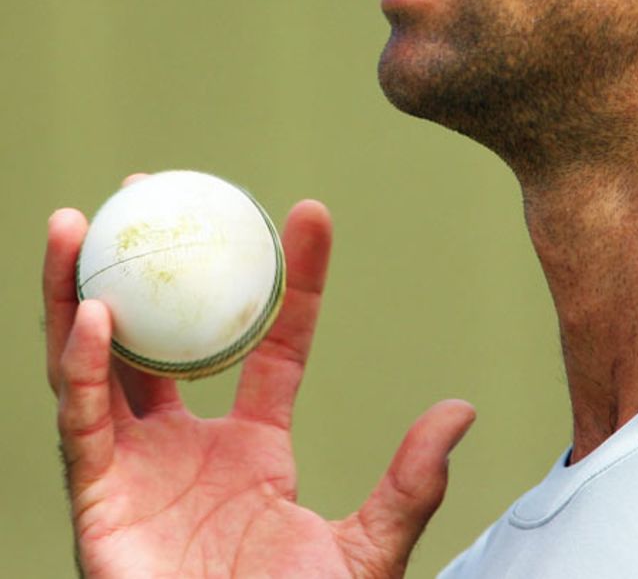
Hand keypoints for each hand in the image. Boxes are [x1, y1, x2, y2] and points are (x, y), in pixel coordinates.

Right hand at [45, 194, 474, 577]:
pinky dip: (82, 367)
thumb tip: (460, 409)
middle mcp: (185, 449)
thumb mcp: (368, 551)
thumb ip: (410, 485)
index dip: (292, 279)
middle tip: (155, 190)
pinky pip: (84, 423)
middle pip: (163, 335)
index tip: (314, 213)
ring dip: (83, 290)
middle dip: (152, 262)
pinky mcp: (98, 503)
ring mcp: (138, 471)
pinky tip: (91, 310)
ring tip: (85, 220)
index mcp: (251, 452)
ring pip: (100, 363)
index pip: (272, 345)